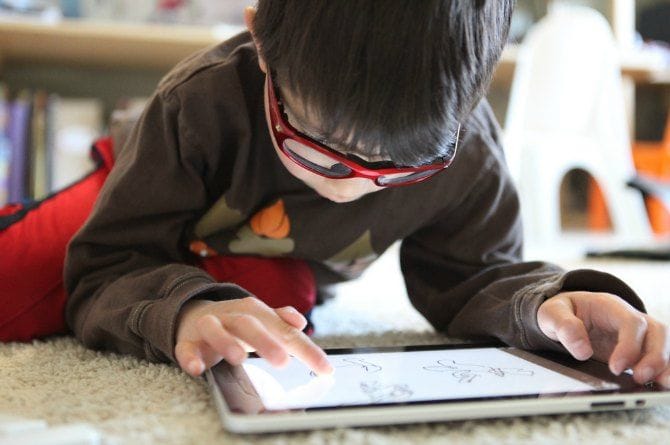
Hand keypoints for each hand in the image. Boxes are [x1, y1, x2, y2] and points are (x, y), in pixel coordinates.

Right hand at [174, 296, 332, 376]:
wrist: (194, 315)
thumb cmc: (237, 323)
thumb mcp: (262, 321)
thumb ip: (282, 323)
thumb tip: (301, 322)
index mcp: (256, 312)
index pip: (285, 330)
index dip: (306, 349)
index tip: (325, 368)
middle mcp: (233, 316)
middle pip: (249, 325)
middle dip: (265, 342)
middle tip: (282, 362)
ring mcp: (209, 327)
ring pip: (216, 329)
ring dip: (227, 342)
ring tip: (239, 358)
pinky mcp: (187, 341)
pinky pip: (186, 348)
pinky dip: (190, 357)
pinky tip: (198, 368)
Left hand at [537, 291, 669, 386]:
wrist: (565, 313)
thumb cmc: (562, 312)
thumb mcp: (552, 313)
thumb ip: (564, 326)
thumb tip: (582, 351)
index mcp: (610, 306)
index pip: (631, 323)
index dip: (629, 346)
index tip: (615, 367)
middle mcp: (630, 318)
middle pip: (657, 332)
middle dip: (655, 357)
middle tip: (640, 378)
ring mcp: (639, 335)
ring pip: (665, 345)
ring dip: (666, 365)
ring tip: (661, 386)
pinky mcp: (640, 350)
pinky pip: (660, 358)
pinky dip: (664, 370)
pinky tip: (660, 387)